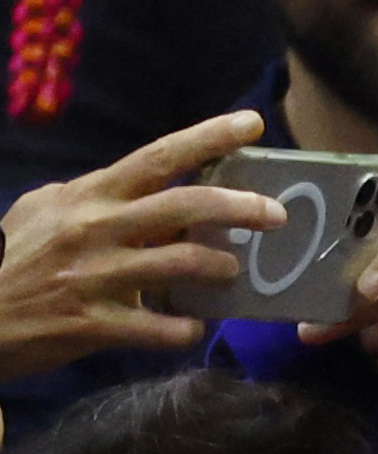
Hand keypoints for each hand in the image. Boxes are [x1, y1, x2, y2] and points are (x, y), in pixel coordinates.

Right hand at [0, 110, 279, 378]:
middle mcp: (94, 229)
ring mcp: (95, 276)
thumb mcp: (48, 212)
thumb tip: (149, 199)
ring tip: (232, 273)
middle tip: (276, 214)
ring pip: (180, 265)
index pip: (156, 157)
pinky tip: (191, 327)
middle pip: (182, 207)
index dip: (207, 138)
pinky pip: (159, 327)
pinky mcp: (94, 323)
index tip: (252, 124)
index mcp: (88, 196)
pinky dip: (185, 329)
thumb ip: (99, 202)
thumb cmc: (14, 256)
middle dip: (239, 206)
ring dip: (219, 269)